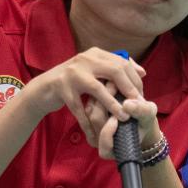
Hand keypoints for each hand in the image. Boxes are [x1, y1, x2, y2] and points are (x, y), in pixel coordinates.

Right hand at [25, 48, 145, 141]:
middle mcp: (84, 60)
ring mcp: (72, 74)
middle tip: (138, 104)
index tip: (141, 94)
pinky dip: (88, 122)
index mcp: (95, 54)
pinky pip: (79, 108)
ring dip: (113, 105)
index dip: (134, 79)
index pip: (121, 62)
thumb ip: (116, 69)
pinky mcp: (62, 89)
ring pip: (98, 89)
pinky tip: (96, 134)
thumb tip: (142, 72)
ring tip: (124, 117)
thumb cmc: (75, 80)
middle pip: (114, 71)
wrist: (45, 87)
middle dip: (129, 89)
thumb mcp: (95, 69)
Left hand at [86, 83, 160, 158]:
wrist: (138, 116)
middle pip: (95, 118)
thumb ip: (141, 112)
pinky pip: (90, 99)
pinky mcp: (89, 111)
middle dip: (107, 101)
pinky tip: (111, 80)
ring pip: (90, 106)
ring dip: (103, 92)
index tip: (124, 111)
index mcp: (108, 148)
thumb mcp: (148, 115)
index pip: (103, 141)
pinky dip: (100, 89)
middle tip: (118, 87)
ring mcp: (90, 125)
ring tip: (115, 81)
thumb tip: (127, 104)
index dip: (111, 128)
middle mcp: (96, 138)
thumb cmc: (145, 120)